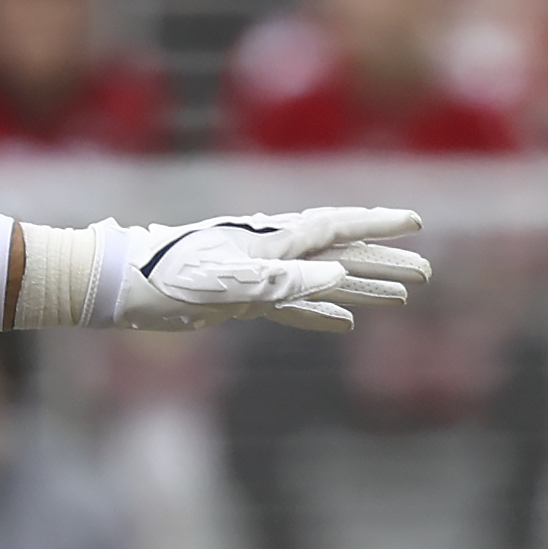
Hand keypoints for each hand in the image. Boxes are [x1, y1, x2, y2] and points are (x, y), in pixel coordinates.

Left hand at [113, 208, 429, 333]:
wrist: (121, 287)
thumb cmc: (167, 280)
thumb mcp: (227, 283)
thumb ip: (282, 280)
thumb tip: (336, 273)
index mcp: (273, 241)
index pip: (337, 228)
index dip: (377, 227)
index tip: (415, 224)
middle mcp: (271, 253)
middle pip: (340, 254)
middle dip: (383, 263)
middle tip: (426, 273)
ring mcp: (257, 275)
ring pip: (322, 280)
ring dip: (362, 287)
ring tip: (401, 297)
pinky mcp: (240, 299)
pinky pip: (293, 306)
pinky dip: (320, 312)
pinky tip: (344, 324)